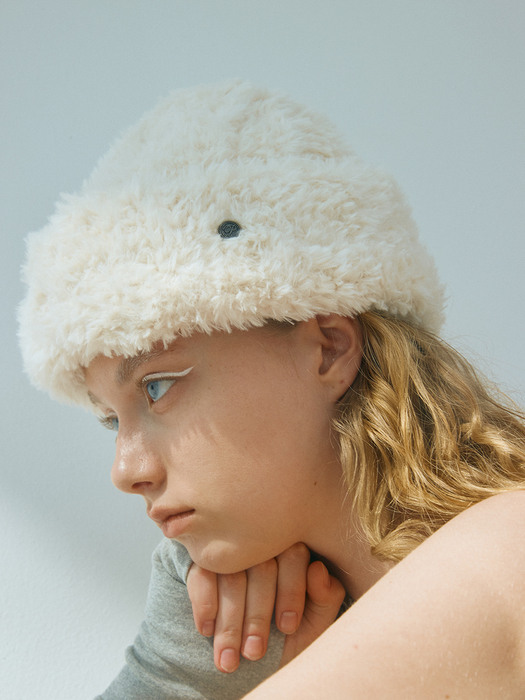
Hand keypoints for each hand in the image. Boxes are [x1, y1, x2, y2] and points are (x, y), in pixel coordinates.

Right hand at [187, 544, 344, 672]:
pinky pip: (201, 575)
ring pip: (231, 575)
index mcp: (292, 548)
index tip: (287, 627)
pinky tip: (207, 630)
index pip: (293, 555)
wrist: (253, 651)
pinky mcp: (200, 560)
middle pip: (260, 567)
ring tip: (230, 658)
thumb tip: (318, 570)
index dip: (291, 591)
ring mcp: (229, 550)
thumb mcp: (314, 619)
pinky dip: (204, 603)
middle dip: (257, 616)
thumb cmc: (289, 630)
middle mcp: (260, 542)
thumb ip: (325, 597)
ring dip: (230, 620)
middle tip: (255, 653)